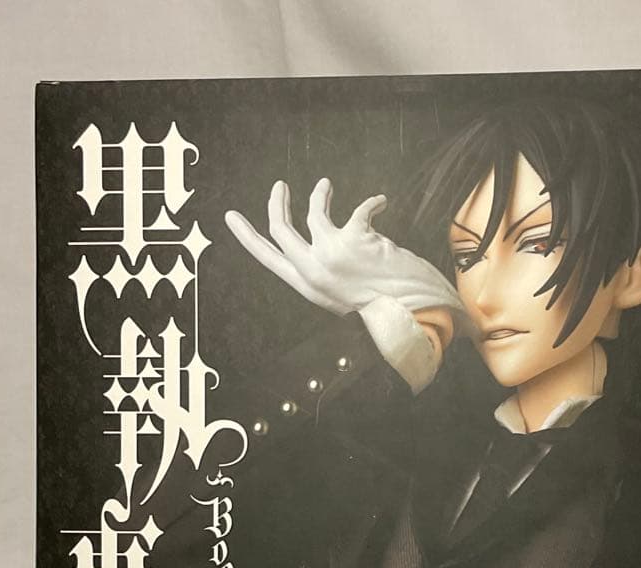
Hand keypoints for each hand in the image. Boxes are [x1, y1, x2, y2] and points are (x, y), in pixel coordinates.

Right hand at [225, 178, 470, 333]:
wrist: (410, 308)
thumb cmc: (380, 302)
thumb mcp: (341, 294)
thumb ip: (321, 274)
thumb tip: (309, 248)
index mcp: (307, 286)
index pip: (268, 258)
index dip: (246, 236)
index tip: (231, 217)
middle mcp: (312, 272)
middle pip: (279, 229)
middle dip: (276, 203)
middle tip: (280, 186)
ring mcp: (330, 255)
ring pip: (313, 211)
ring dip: (320, 194)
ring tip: (325, 186)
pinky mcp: (352, 238)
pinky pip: (358, 208)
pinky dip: (371, 203)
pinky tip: (380, 202)